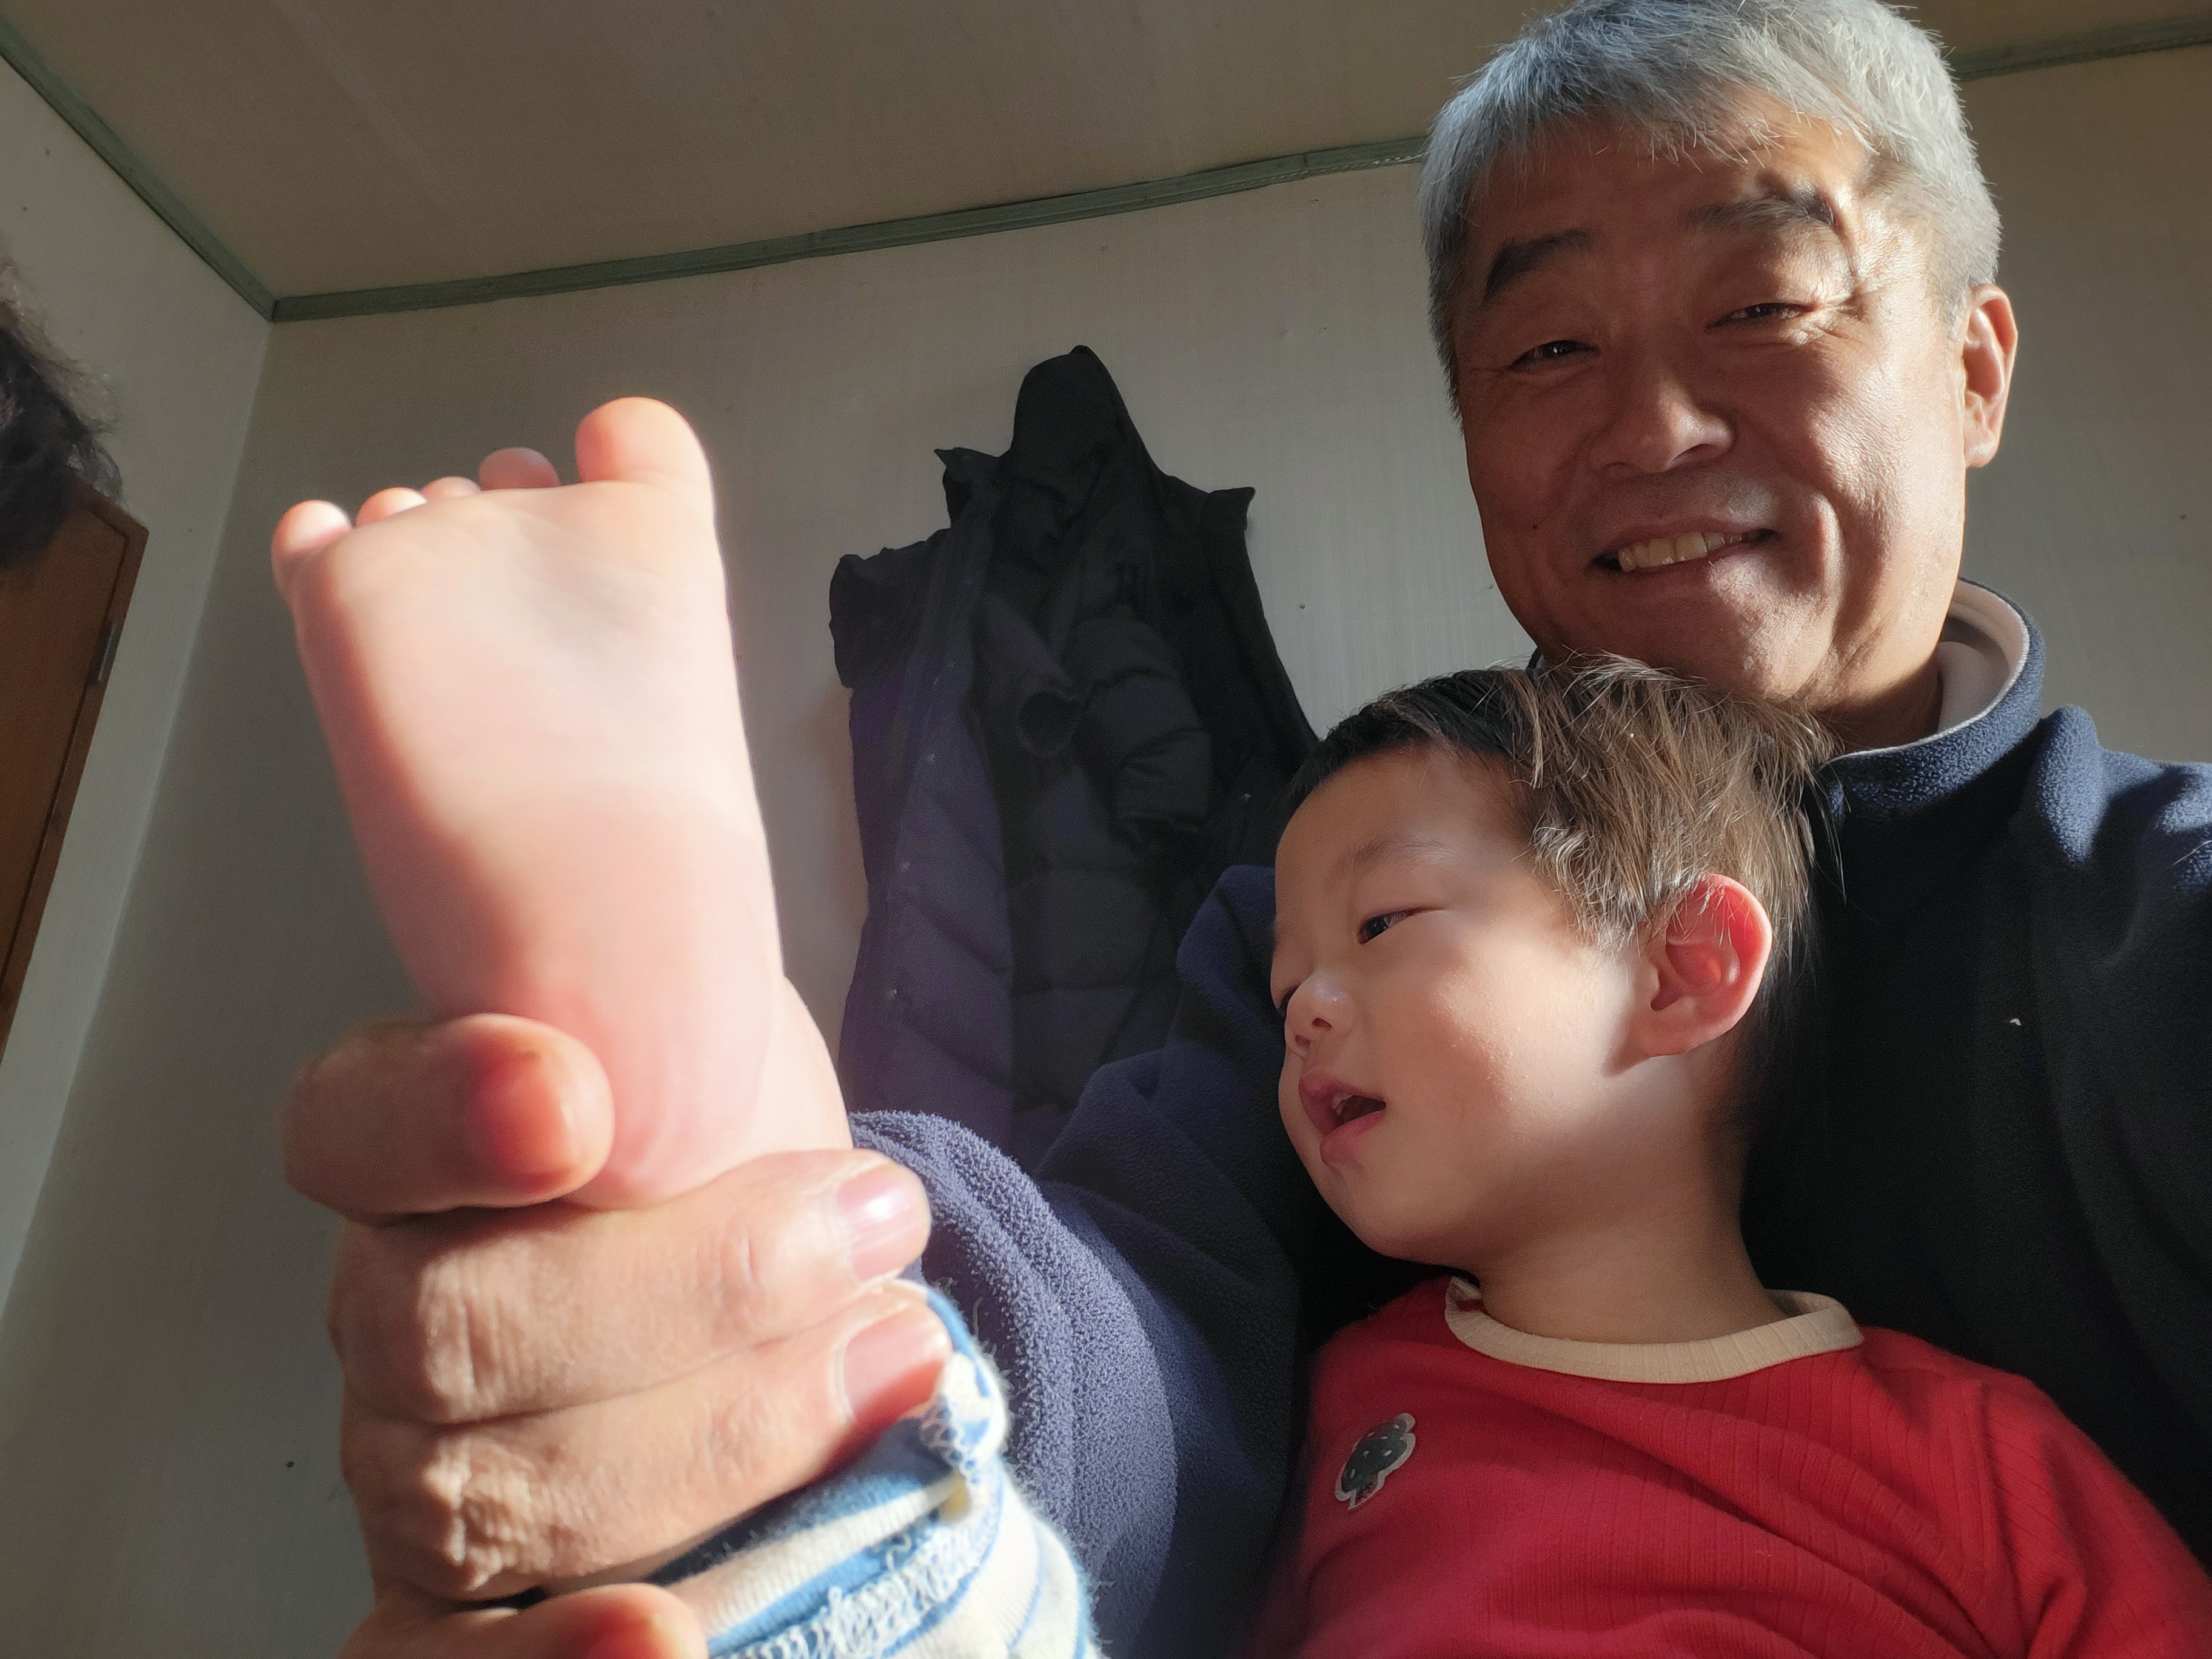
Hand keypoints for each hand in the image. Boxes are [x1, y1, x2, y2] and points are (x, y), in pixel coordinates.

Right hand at [288, 1012, 945, 1655]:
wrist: (797, 1282)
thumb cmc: (745, 1151)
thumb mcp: (718, 1050)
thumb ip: (668, 1033)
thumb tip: (686, 1069)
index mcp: (410, 1153)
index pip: (356, 1127)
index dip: (446, 1117)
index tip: (583, 1105)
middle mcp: (385, 1308)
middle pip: (447, 1329)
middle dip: (691, 1287)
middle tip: (868, 1229)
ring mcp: (414, 1465)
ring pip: (492, 1496)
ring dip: (721, 1437)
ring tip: (887, 1361)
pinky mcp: (458, 1598)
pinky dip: (562, 1657)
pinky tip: (670, 1639)